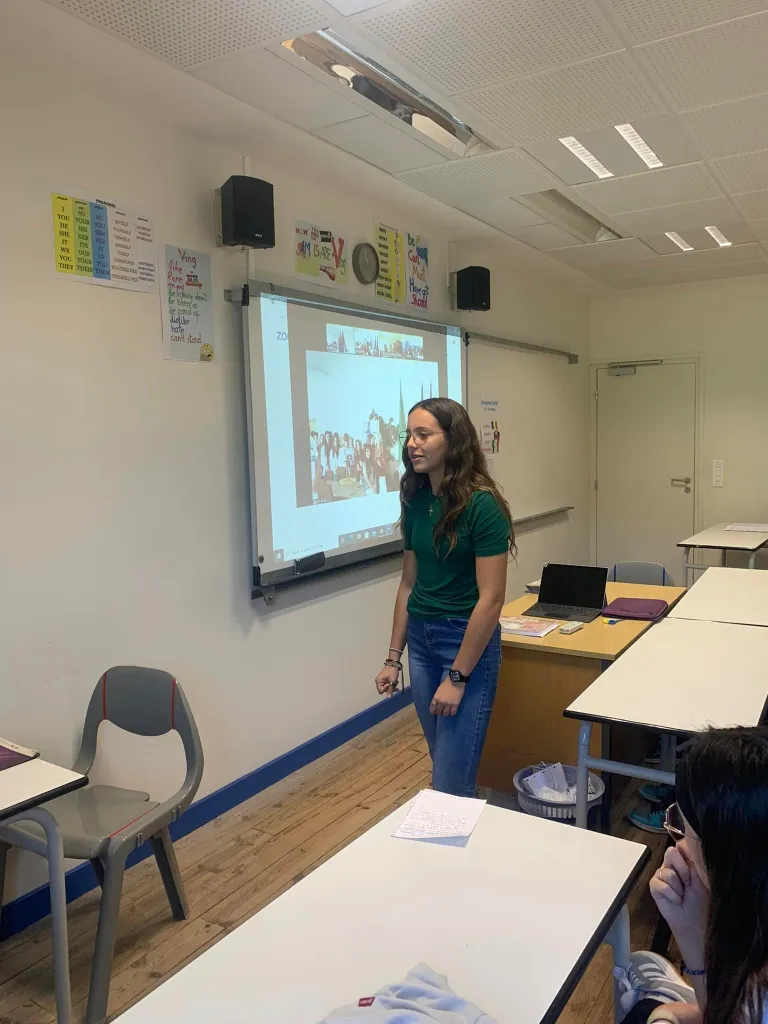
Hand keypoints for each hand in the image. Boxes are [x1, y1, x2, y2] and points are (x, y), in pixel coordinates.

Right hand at [375, 664, 399, 695]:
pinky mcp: (385, 680)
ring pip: (387, 688)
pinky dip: (392, 684)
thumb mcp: (392, 681)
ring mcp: (382, 681)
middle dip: (390, 688)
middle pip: (384, 690)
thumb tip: (389, 697)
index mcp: (378, 681)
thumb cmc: (392, 671)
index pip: (380, 691)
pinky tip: (396, 682)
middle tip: (395, 684)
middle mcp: (379, 682)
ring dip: (392, 686)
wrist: (394, 664)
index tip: (390, 684)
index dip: (386, 689)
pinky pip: (388, 685)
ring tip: (396, 682)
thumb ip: (390, 690)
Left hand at [430, 677, 464, 715]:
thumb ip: (437, 697)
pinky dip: (452, 713)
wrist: (455, 681)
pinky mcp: (455, 705)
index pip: (432, 708)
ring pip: (445, 713)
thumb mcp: (439, 690)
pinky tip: (452, 711)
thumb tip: (436, 703)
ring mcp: (448, 704)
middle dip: (439, 712)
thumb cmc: (446, 684)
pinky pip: (452, 713)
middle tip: (441, 711)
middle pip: (438, 712)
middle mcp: (441, 702)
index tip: (434, 712)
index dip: (433, 711)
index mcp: (436, 698)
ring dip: (445, 713)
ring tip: (447, 711)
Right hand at [650, 842, 707, 960]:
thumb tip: (687, 842)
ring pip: (665, 869)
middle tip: (689, 883)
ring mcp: (663, 875)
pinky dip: (670, 893)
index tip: (694, 863)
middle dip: (682, 869)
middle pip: (671, 852)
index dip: (686, 850)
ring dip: (677, 885)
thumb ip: (696, 860)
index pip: (682, 844)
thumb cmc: (704, 903)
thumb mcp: (703, 879)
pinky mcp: (655, 886)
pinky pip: (659, 883)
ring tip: (683, 895)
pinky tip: (676, 900)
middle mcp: (674, 865)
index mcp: (688, 861)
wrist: (695, 926)